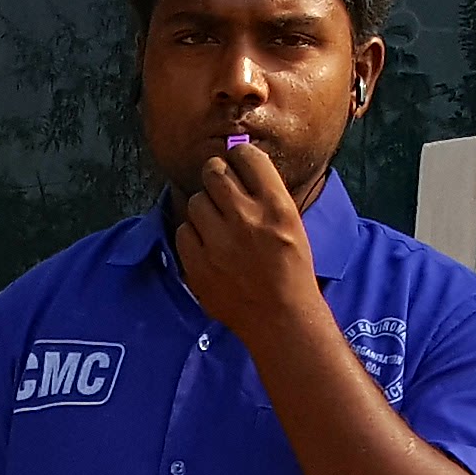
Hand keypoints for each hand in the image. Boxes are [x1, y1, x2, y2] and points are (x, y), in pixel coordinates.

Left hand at [168, 136, 328, 349]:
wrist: (280, 318)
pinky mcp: (198, 263)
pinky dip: (192, 236)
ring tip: (216, 226)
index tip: (236, 163)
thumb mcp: (292, 225)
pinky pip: (183, 231)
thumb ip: (266, 195)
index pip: (247, 156)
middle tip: (219, 190)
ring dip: (204, 209)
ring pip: (196, 201)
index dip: (238, 156)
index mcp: (276, 206)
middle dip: (216, 176)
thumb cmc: (291, 271)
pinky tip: (208, 248)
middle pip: (214, 171)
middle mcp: (246, 218)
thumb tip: (239, 163)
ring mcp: (219, 242)